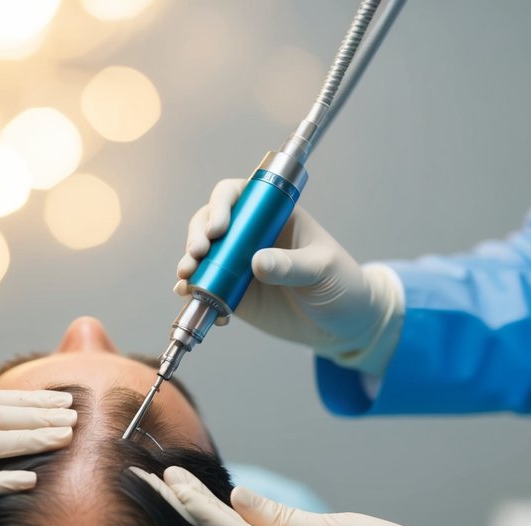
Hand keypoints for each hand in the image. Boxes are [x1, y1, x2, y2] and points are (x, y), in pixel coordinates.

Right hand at [175, 180, 403, 376]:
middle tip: (196, 256)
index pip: (237, 196)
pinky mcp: (234, 293)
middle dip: (196, 236)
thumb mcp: (323, 271)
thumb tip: (256, 262)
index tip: (218, 229)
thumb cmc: (342, 285)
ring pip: (201, 256)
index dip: (221, 206)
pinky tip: (196, 302)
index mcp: (274, 216)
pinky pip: (206, 289)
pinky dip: (195, 295)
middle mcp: (251, 235)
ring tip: (187, 282)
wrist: (343, 325)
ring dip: (188, 265)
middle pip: (209, 223)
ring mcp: (239, 264)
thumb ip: (291, 266)